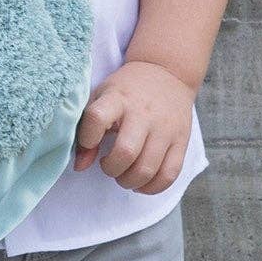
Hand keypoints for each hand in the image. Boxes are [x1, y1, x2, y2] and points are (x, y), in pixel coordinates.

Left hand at [72, 60, 196, 193]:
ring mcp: (165, 128)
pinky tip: (142, 182)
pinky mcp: (181, 141)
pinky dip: (152, 187)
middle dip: (111, 169)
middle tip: (109, 165)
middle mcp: (143, 114)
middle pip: (125, 153)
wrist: (168, 72)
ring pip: (147, 169)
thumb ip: (87, 129)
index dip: (87, 139)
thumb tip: (80, 166)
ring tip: (124, 174)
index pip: (97, 118)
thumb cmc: (127, 91)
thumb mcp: (102, 98)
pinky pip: (169, 175)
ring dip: (129, 181)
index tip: (88, 143)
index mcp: (118, 99)